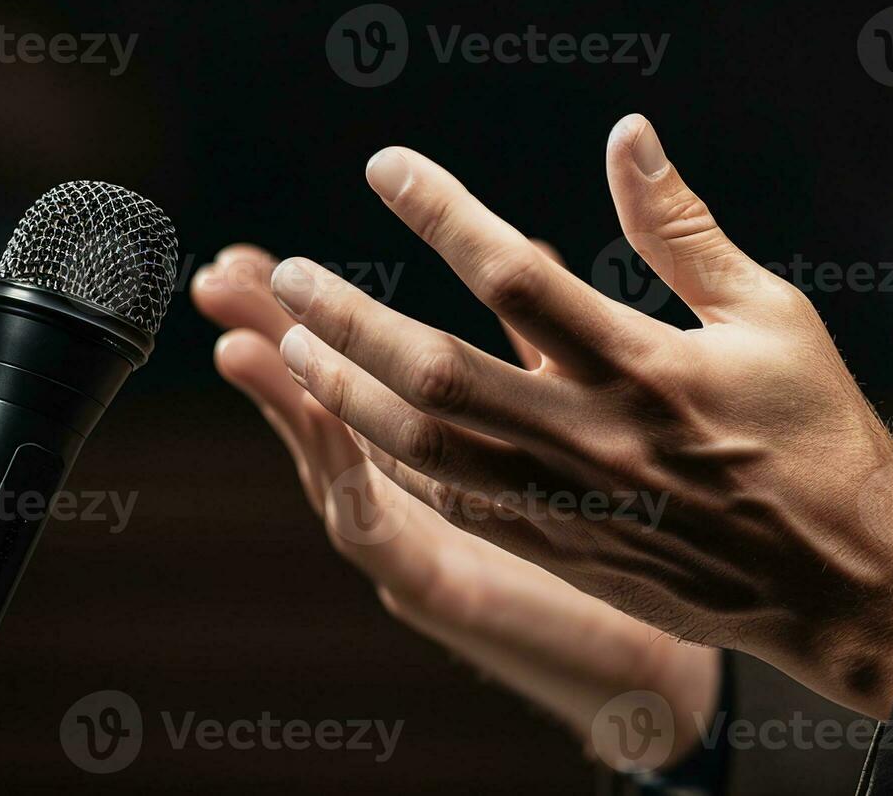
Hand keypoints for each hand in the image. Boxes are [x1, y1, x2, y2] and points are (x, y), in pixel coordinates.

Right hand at [192, 244, 720, 770]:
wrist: (674, 644)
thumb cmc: (646, 530)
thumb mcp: (588, 416)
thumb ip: (550, 344)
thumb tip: (530, 248)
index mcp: (449, 450)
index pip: (363, 368)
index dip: (314, 312)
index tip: (260, 254)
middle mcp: (420, 499)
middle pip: (326, 407)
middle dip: (269, 340)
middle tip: (218, 276)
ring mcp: (423, 548)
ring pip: (334, 469)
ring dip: (287, 406)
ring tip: (238, 345)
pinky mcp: (448, 594)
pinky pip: (383, 536)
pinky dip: (348, 484)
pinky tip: (325, 433)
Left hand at [268, 115, 892, 718]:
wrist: (844, 583)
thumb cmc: (817, 432)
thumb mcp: (772, 313)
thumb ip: (682, 229)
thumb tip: (625, 133)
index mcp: (650, 366)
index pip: (516, 276)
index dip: (442, 213)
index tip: (384, 168)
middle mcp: (597, 438)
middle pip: (436, 372)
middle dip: (351, 318)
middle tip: (290, 275)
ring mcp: (573, 505)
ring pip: (427, 450)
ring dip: (350, 394)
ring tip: (297, 346)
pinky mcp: (566, 551)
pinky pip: (456, 507)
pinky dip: (398, 463)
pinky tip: (361, 427)